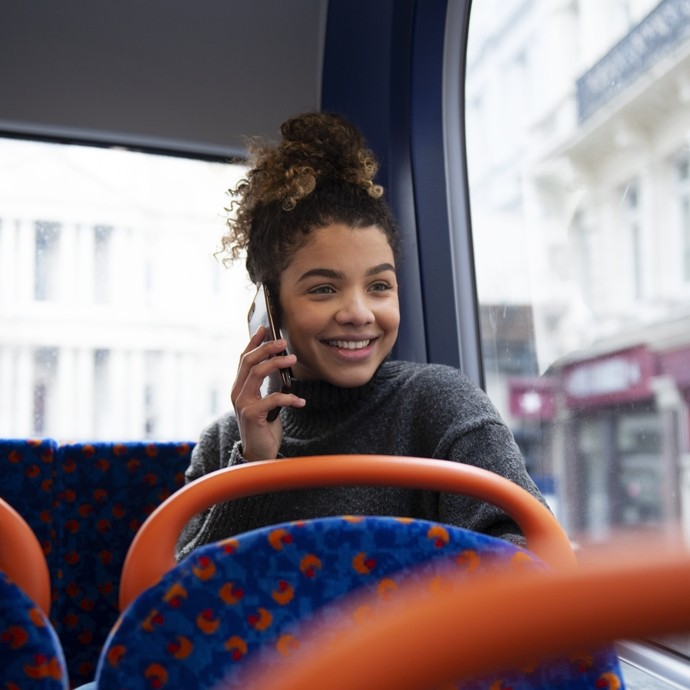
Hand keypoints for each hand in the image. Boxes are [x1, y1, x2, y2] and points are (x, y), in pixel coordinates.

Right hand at [231, 327, 304, 461]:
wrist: (258, 455)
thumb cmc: (264, 426)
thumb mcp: (264, 402)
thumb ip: (266, 386)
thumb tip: (280, 364)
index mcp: (239, 387)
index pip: (243, 359)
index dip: (253, 342)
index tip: (264, 328)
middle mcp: (237, 393)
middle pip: (249, 361)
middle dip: (266, 348)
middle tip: (284, 342)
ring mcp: (242, 403)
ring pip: (257, 373)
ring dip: (276, 363)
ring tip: (293, 360)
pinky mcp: (252, 415)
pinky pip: (272, 399)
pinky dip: (289, 397)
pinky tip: (301, 401)